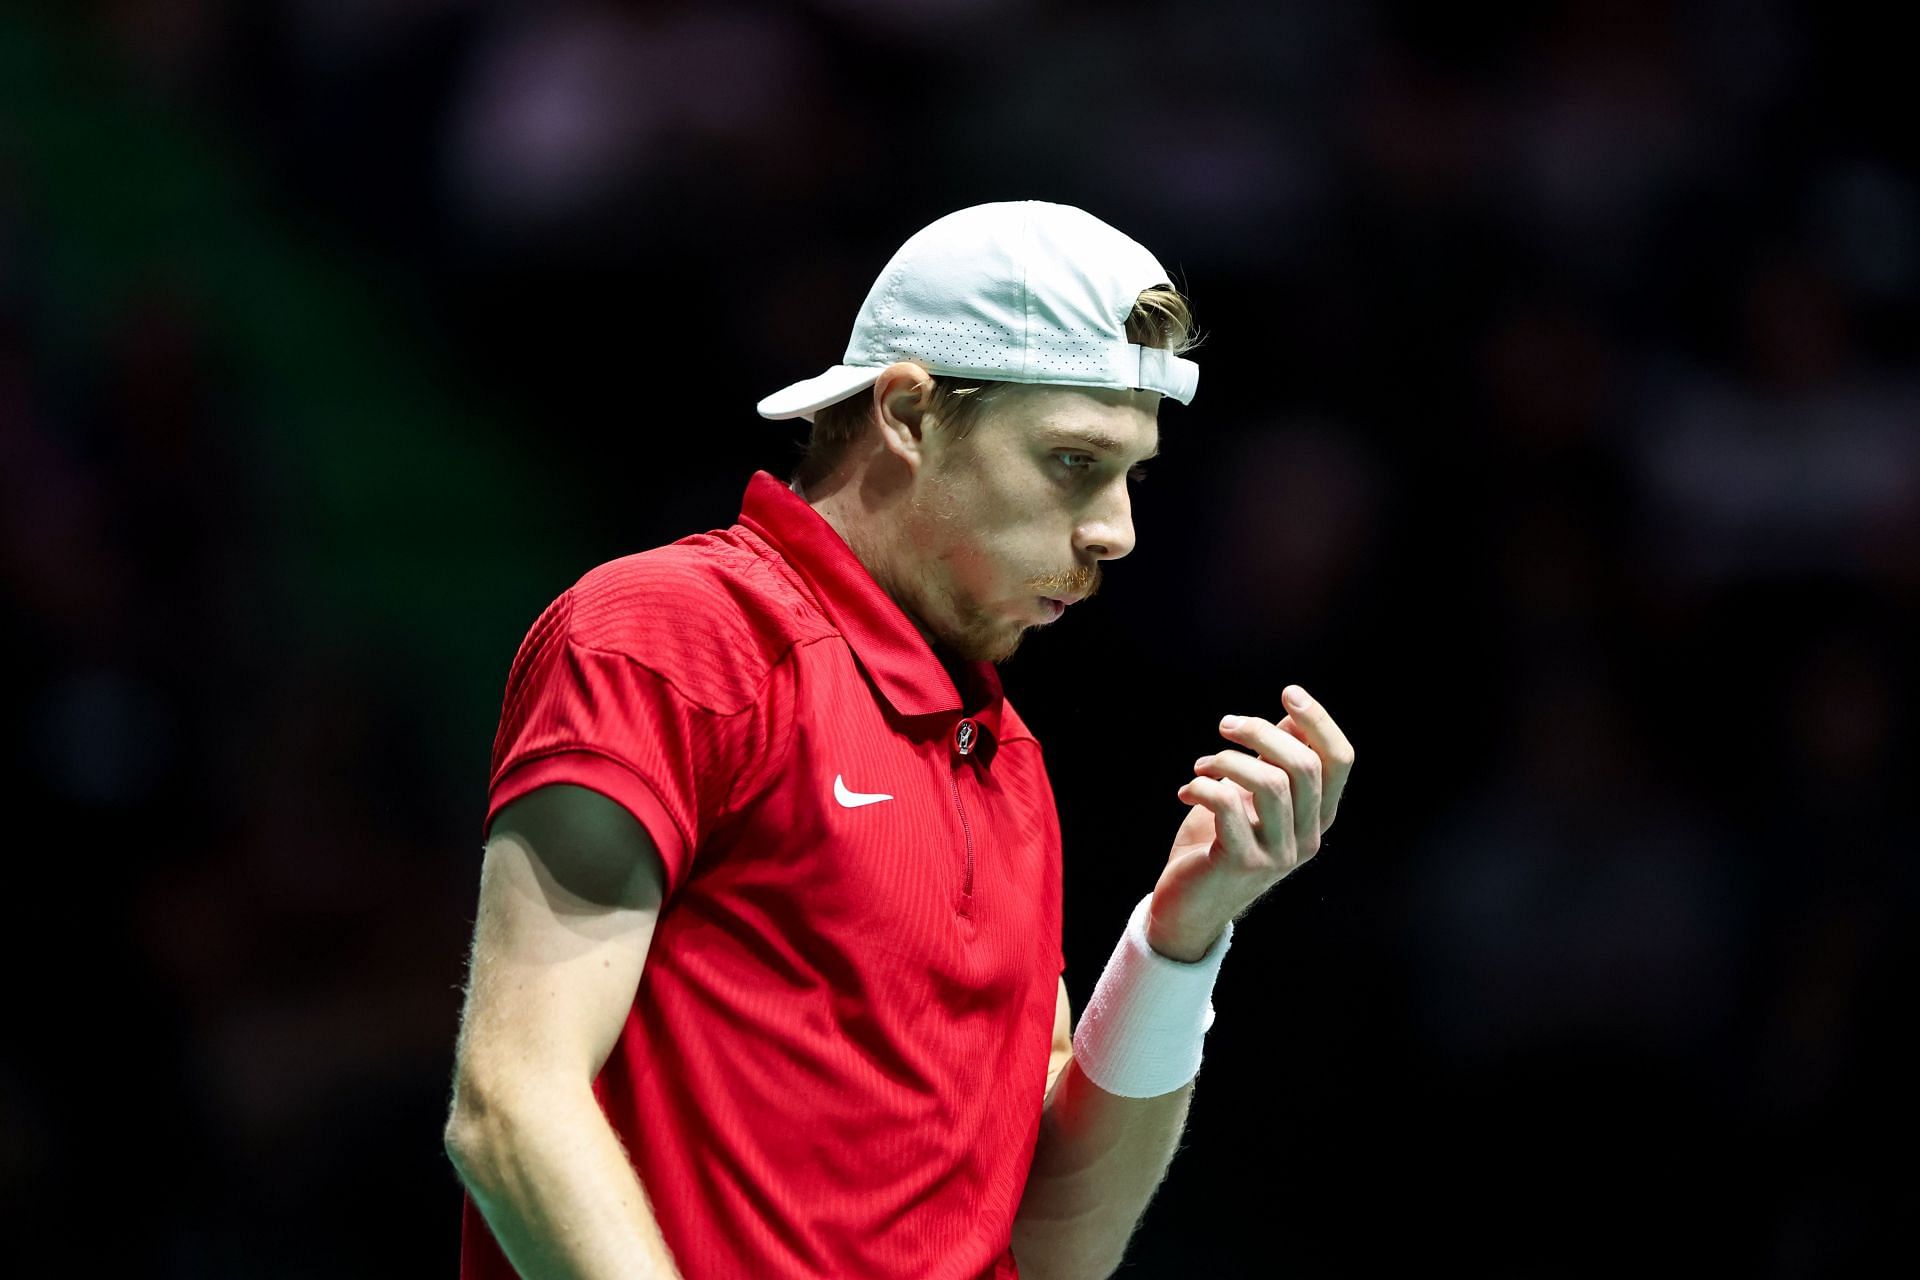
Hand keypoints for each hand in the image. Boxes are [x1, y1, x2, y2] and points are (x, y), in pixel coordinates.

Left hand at [1147, 685, 1354, 961]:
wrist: (1188, 907)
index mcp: (1318, 817)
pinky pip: (1228, 807)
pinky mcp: (1242, 863)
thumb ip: (1275, 762)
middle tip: (1225, 725)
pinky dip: (1204, 786)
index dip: (1318, 721)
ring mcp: (1278, 854)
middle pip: (1304, 766)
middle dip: (1261, 732)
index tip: (1288, 692)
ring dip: (1228, 760)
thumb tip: (1292, 716)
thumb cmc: (1218, 842)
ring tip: (1202, 765)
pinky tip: (1187, 790)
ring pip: (1270, 784)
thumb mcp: (1252, 798)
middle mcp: (1307, 837)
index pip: (1340, 761)